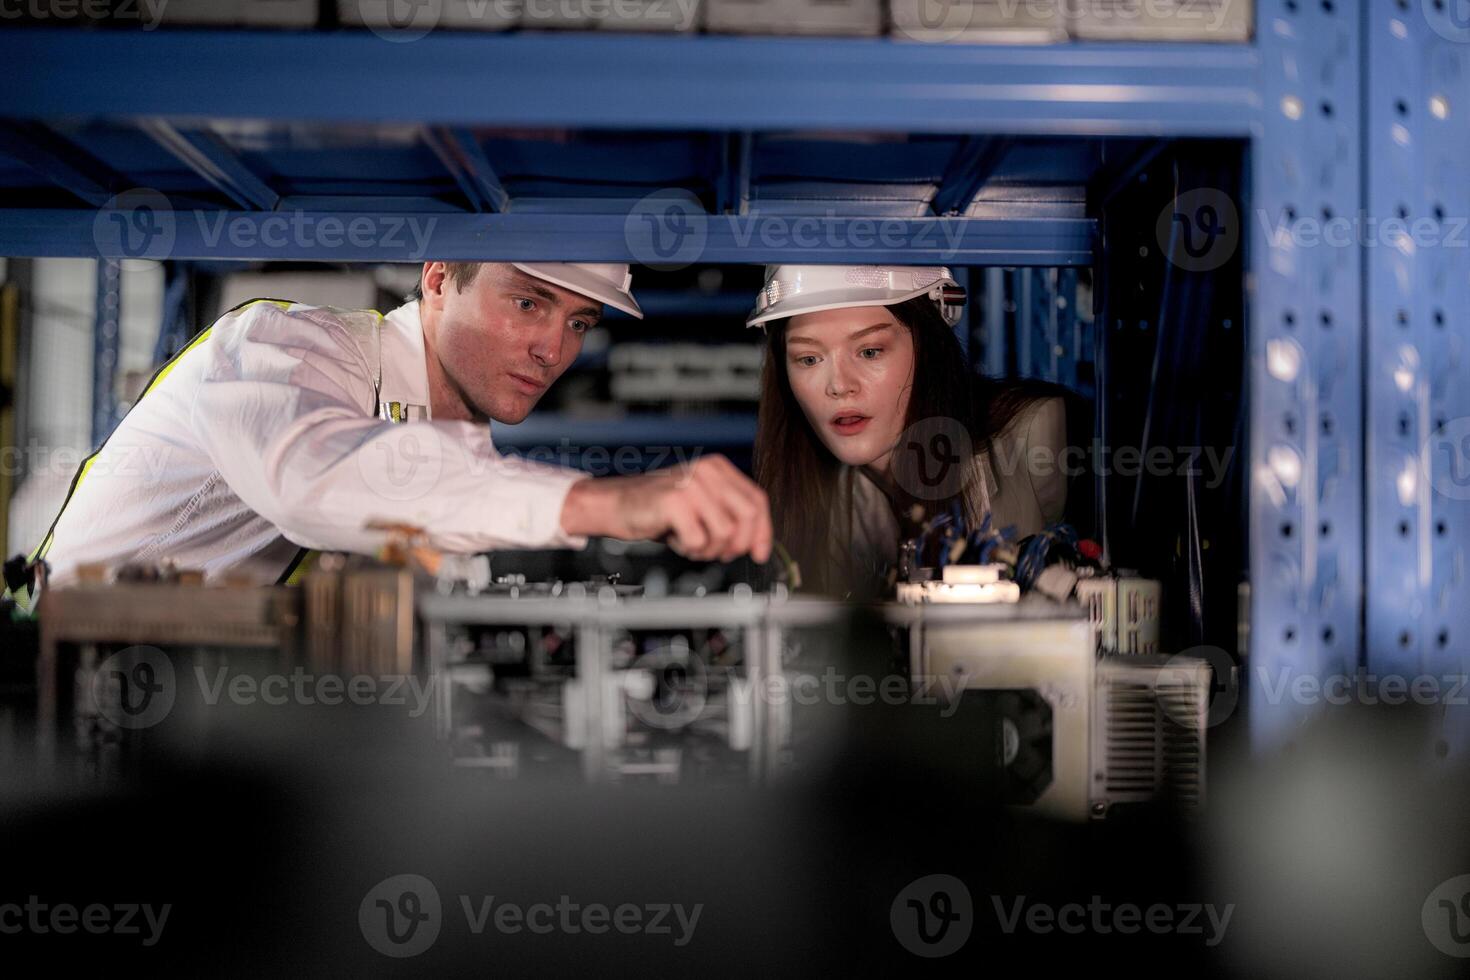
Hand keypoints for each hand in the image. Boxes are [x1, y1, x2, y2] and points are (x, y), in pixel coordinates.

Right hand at [559, 455, 772, 563]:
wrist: (616, 503)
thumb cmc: (657, 508)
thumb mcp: (701, 505)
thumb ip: (728, 515)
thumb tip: (756, 542)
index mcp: (718, 469)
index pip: (757, 500)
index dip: (763, 532)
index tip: (760, 553)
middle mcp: (707, 471)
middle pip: (748, 516)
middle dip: (738, 545)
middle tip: (720, 553)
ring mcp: (691, 484)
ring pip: (725, 533)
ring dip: (709, 549)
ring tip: (691, 543)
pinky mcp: (675, 502)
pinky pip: (699, 540)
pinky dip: (689, 549)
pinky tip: (677, 540)